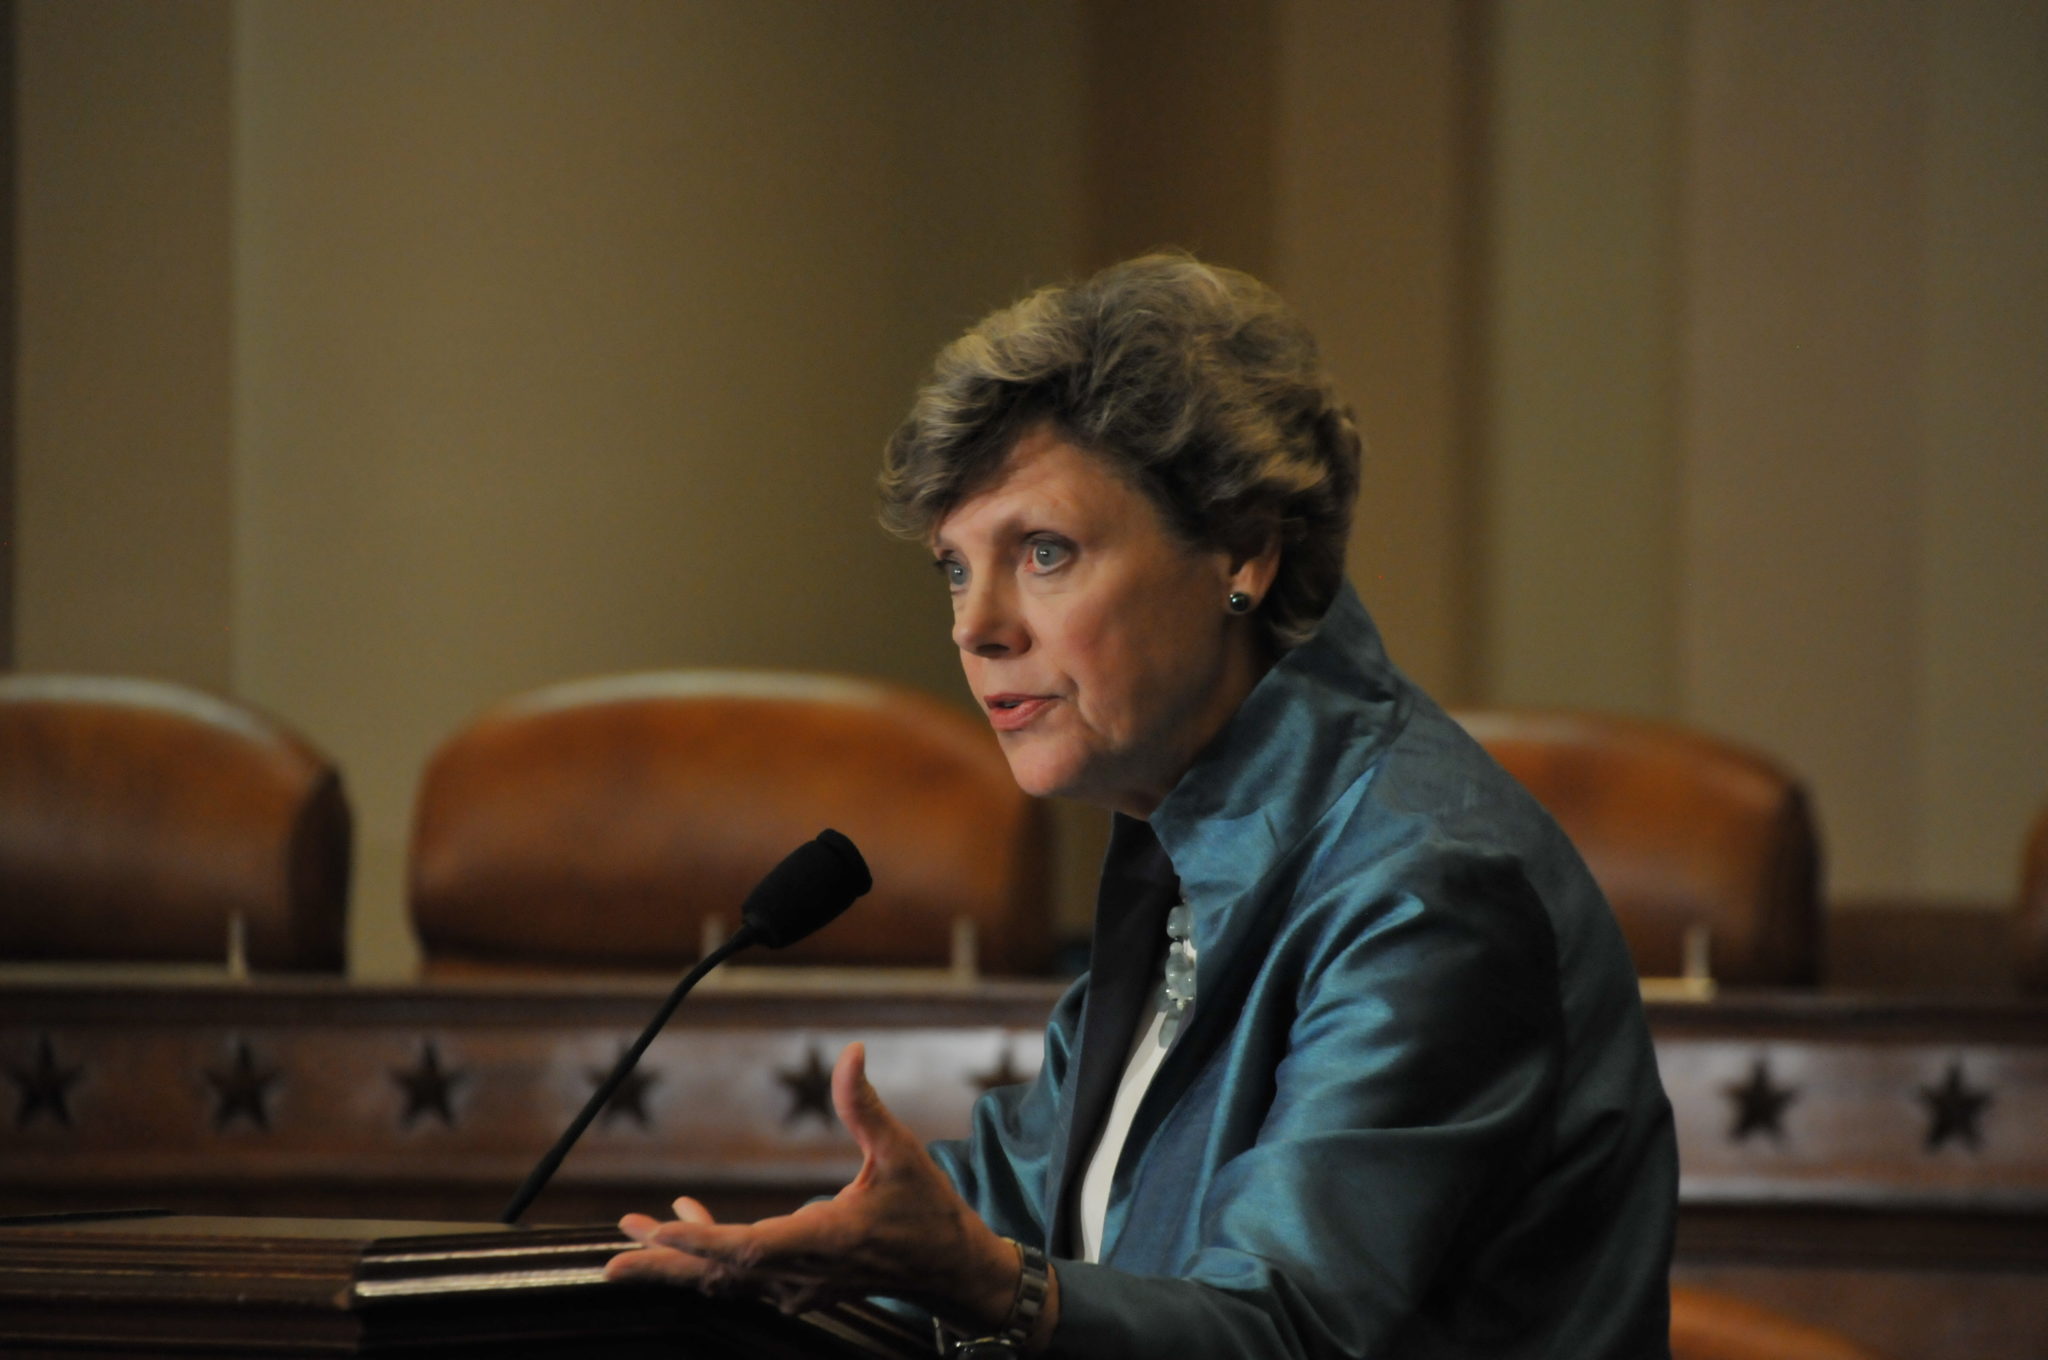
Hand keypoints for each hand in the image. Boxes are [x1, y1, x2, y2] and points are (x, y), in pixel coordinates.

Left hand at [604, 1042, 1029, 1330]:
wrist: (952, 1271)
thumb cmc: (929, 1213)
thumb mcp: (901, 1152)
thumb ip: (865, 1105)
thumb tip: (849, 1051)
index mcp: (823, 1238)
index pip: (746, 1248)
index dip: (698, 1240)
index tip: (657, 1228)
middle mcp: (802, 1273)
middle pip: (719, 1275)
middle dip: (664, 1263)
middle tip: (615, 1256)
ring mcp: (800, 1287)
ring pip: (726, 1281)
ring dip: (680, 1261)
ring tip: (638, 1234)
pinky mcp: (802, 1289)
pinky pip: (744, 1280)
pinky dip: (712, 1259)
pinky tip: (695, 1225)